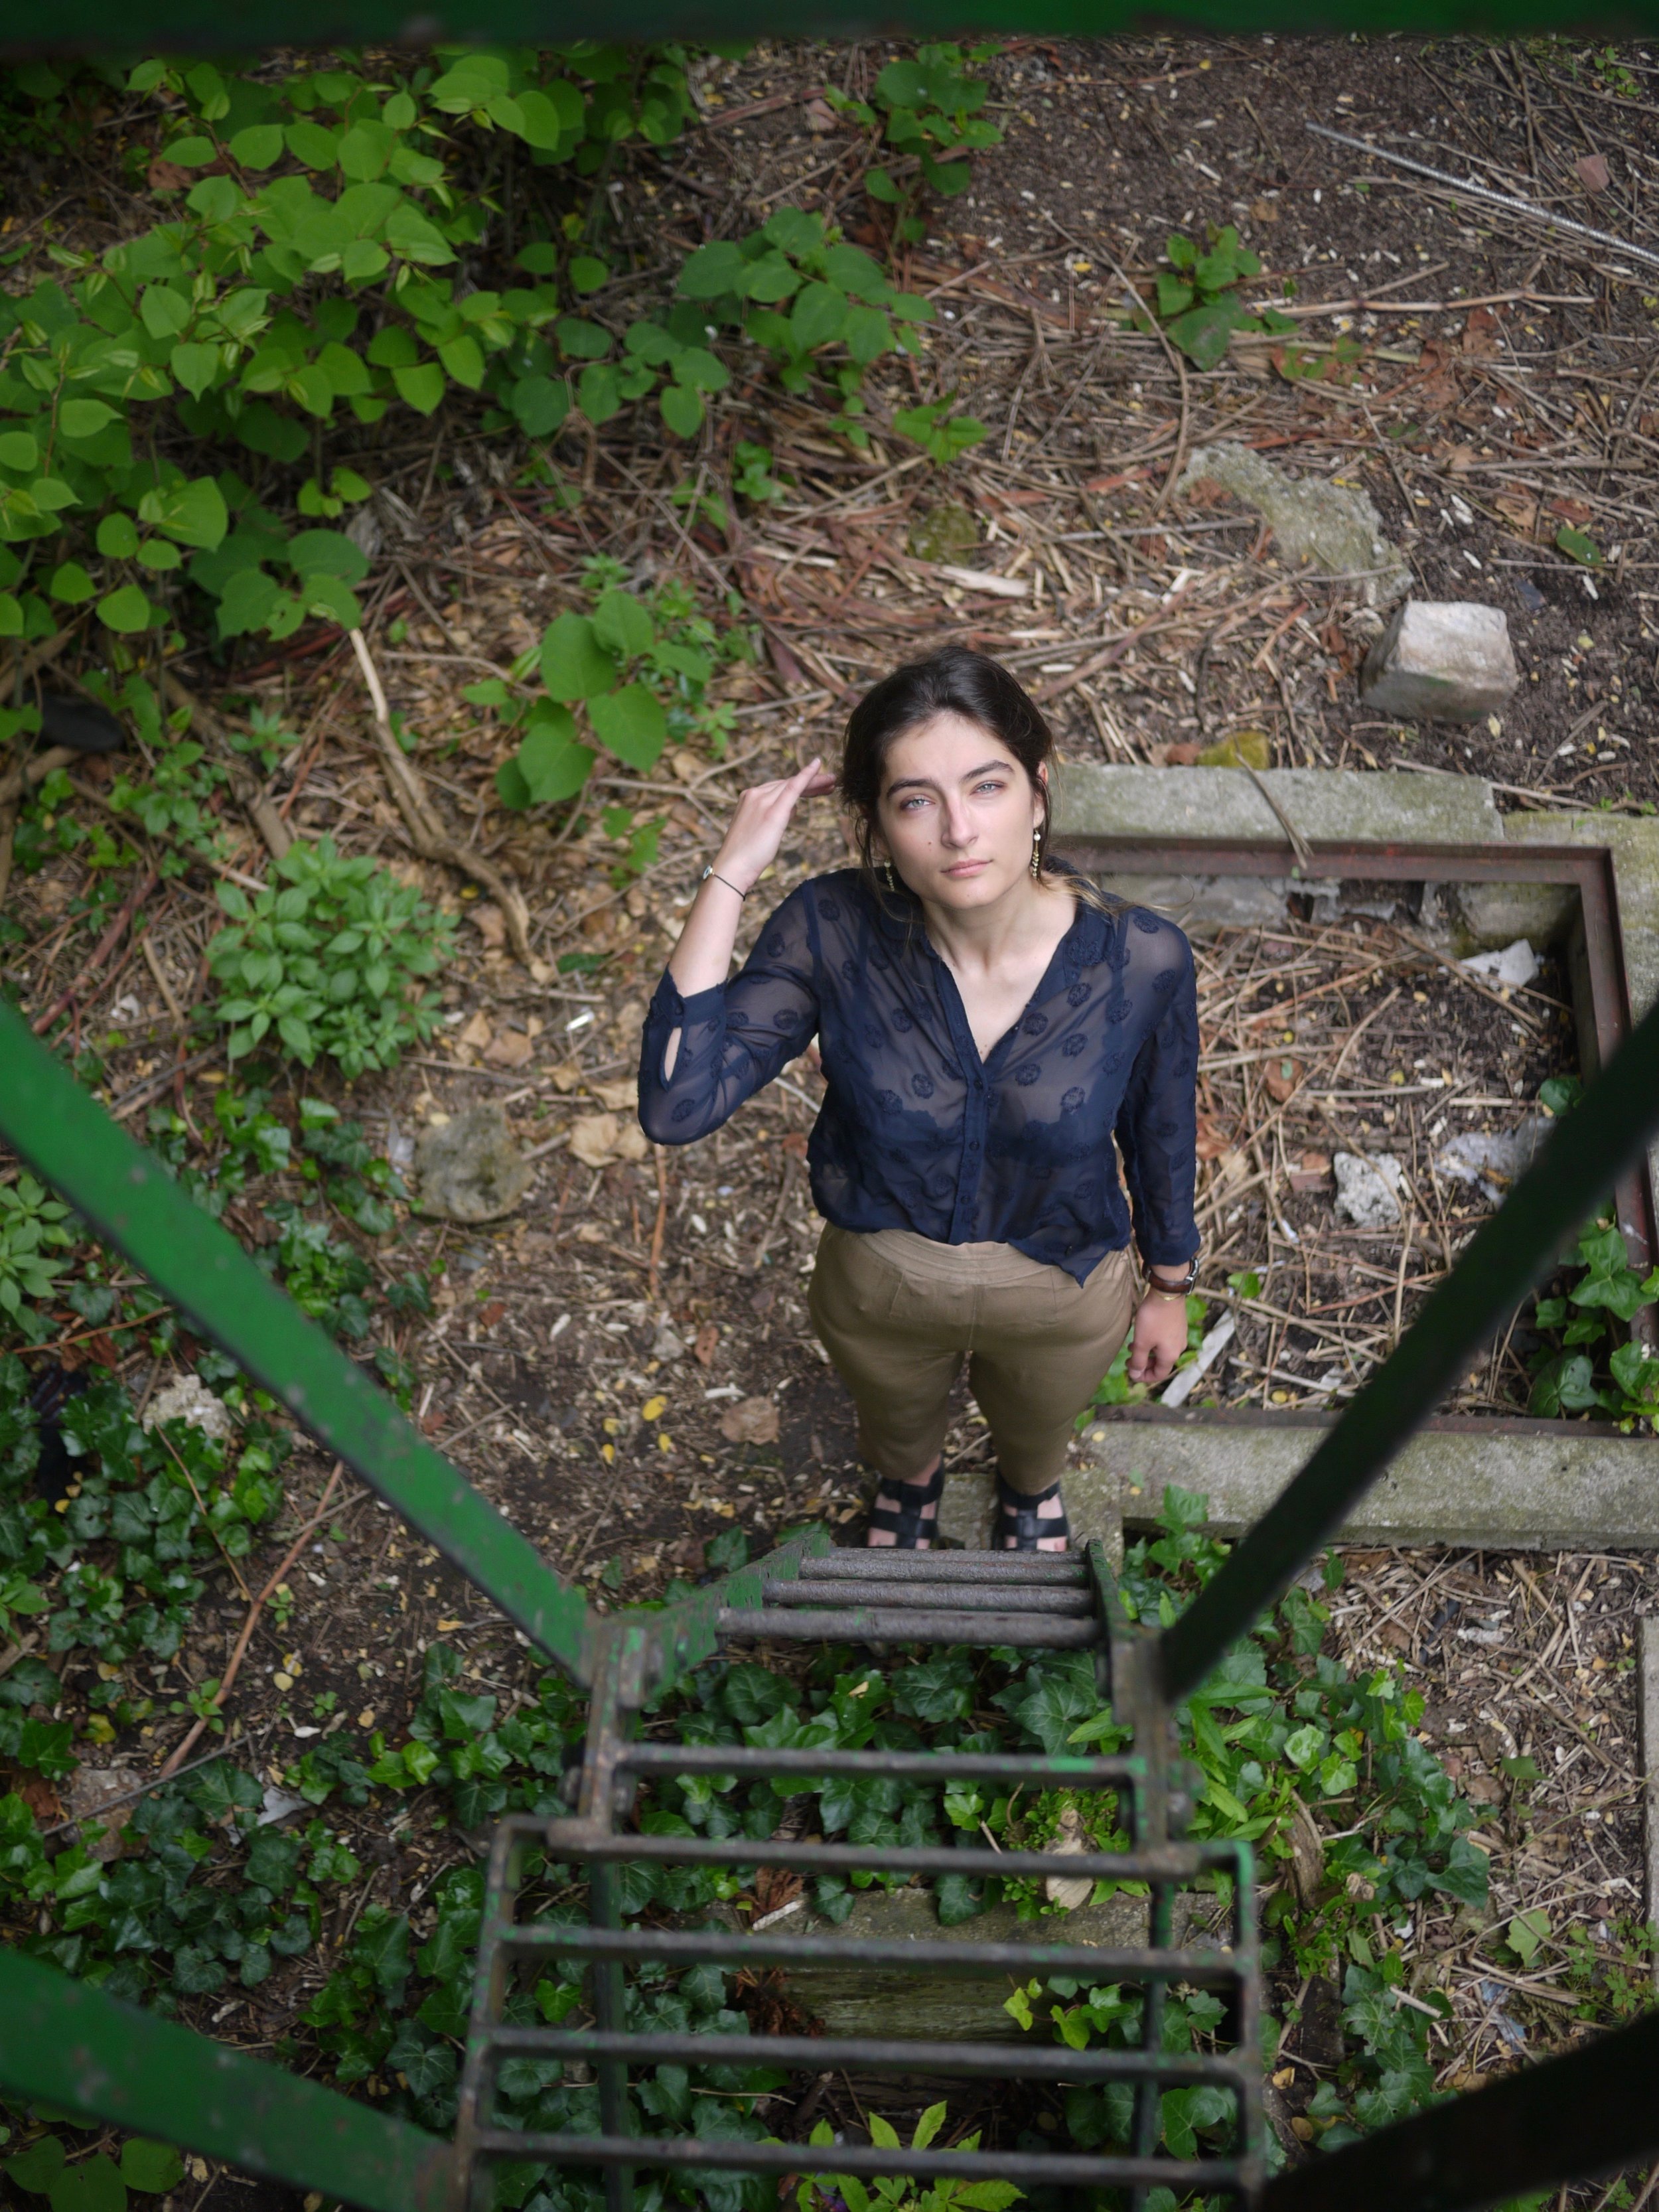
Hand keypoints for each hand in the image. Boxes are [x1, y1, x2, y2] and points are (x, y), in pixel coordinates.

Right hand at [711, 757, 835, 894]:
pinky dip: (807, 775)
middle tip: (830, 782)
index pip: (779, 788)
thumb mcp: (761, 832)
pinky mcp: (774, 810)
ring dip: (815, 781)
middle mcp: (754, 794)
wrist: (732, 868)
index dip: (799, 785)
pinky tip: (818, 766)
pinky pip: (794, 786)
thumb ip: (775, 817)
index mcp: (749, 798)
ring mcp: (763, 800)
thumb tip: (792, 809)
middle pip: (788, 783)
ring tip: (832, 782)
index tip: (814, 787)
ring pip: (794, 784)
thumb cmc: (745, 857)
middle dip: (811, 782)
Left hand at [1125, 1291, 1189, 1388]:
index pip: (1159, 1374)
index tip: (1132, 1373)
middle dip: (1144, 1363)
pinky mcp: (1177, 1326)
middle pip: (1160, 1363)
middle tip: (1129, 1360)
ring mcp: (1179, 1336)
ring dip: (1146, 1352)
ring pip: (1161, 1351)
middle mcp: (1178, 1348)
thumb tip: (1135, 1375)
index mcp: (1171, 1356)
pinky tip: (1142, 1335)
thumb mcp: (1142, 1342)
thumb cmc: (1153, 1320)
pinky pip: (1164, 1341)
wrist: (1166, 1294)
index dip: (1145, 1377)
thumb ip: (1138, 1361)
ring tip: (1131, 1347)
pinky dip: (1152, 1342)